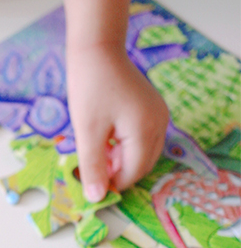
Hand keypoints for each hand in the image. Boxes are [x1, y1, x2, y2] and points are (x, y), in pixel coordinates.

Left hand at [66, 43, 169, 201]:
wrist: (97, 49)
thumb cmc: (90, 87)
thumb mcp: (87, 132)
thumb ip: (92, 167)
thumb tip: (96, 198)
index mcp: (146, 131)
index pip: (132, 173)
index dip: (111, 184)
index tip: (88, 185)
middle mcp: (160, 124)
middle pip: (140, 166)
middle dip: (116, 174)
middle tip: (89, 169)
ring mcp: (158, 116)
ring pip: (141, 154)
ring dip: (119, 161)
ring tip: (94, 151)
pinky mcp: (151, 110)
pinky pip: (141, 139)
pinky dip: (124, 147)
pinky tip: (104, 139)